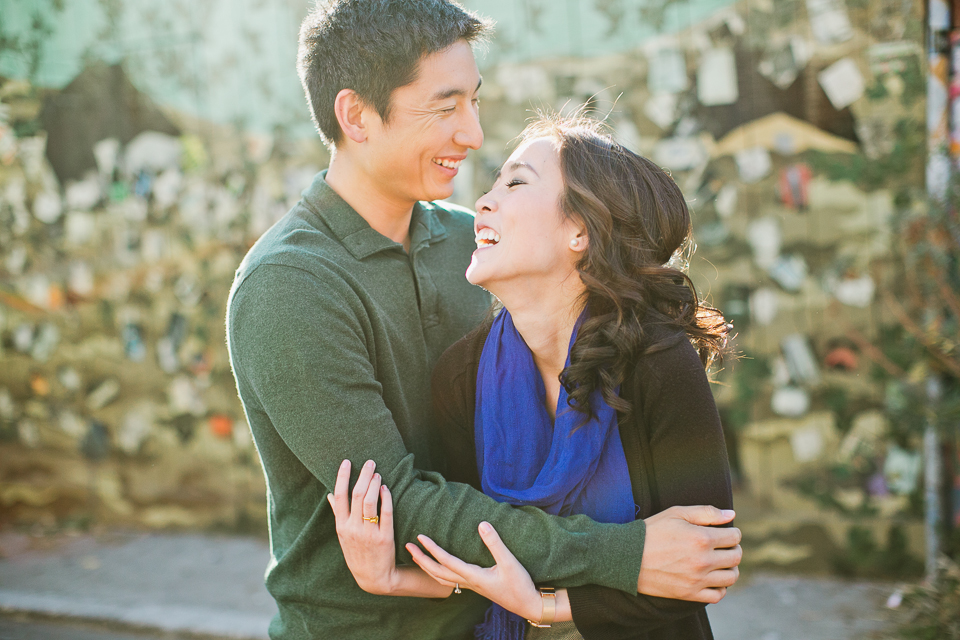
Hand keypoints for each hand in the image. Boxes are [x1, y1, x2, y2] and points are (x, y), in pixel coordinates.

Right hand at [327, 459, 399, 594]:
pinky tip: (386, 488)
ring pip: (369, 501)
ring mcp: (369, 533)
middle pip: (356, 495)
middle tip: (370, 462)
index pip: (339, 496)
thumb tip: (330, 495)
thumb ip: (338, 514)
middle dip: (363, 475)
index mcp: (341, 526)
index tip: (347, 461)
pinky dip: (385, 497)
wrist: (373, 577)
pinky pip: (385, 512)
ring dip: (374, 483)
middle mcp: (353, 528)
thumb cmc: (357, 553)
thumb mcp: (343, 536)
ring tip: (378, 473)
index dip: (343, 477)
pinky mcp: (384, 537)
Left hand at [407, 522, 543, 620]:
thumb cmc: (519, 585)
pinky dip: (439, 573)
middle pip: (437, 572)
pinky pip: (451, 580)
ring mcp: (471, 586)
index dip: (432, 549)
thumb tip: (482, 524)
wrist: (528, 604)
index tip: (420, 537)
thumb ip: (495, 543)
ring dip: (427, 567)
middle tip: (408, 546)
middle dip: (422, 559)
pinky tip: (440, 567)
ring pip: (442, 578)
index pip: (446, 561)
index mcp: (473, 576)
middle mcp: (468, 582)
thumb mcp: (509, 562)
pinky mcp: (476, 586)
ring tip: (417, 556)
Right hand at [637, 505, 741, 602]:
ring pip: (731, 577)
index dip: (732, 532)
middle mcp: (703, 561)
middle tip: (724, 546)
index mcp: (701, 538)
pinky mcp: (690, 594)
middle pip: (736, 557)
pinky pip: (718, 595)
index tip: (726, 532)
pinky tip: (712, 578)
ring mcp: (697, 580)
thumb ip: (706, 513)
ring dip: (730, 568)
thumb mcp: (676, 513)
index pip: (734, 537)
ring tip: (720, 562)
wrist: (627, 557)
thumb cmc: (652, 531)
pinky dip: (720, 587)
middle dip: (734, 549)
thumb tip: (731, 515)